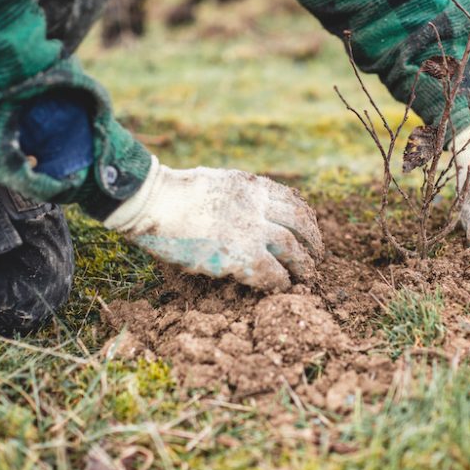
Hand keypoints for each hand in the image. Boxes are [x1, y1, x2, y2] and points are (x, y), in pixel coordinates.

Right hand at [104, 157, 322, 289]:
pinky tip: (281, 287)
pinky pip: (273, 272)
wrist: (153, 202)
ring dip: (303, 265)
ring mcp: (251, 231)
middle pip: (300, 224)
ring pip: (293, 249)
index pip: (292, 201)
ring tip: (306, 275)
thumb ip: (236, 196)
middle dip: (312, 242)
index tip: (310, 230)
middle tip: (315, 256)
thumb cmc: (172, 195)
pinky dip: (281, 281)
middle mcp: (257, 206)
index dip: (306, 219)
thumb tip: (244, 211)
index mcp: (250, 186)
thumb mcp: (214, 182)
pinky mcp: (240, 256)